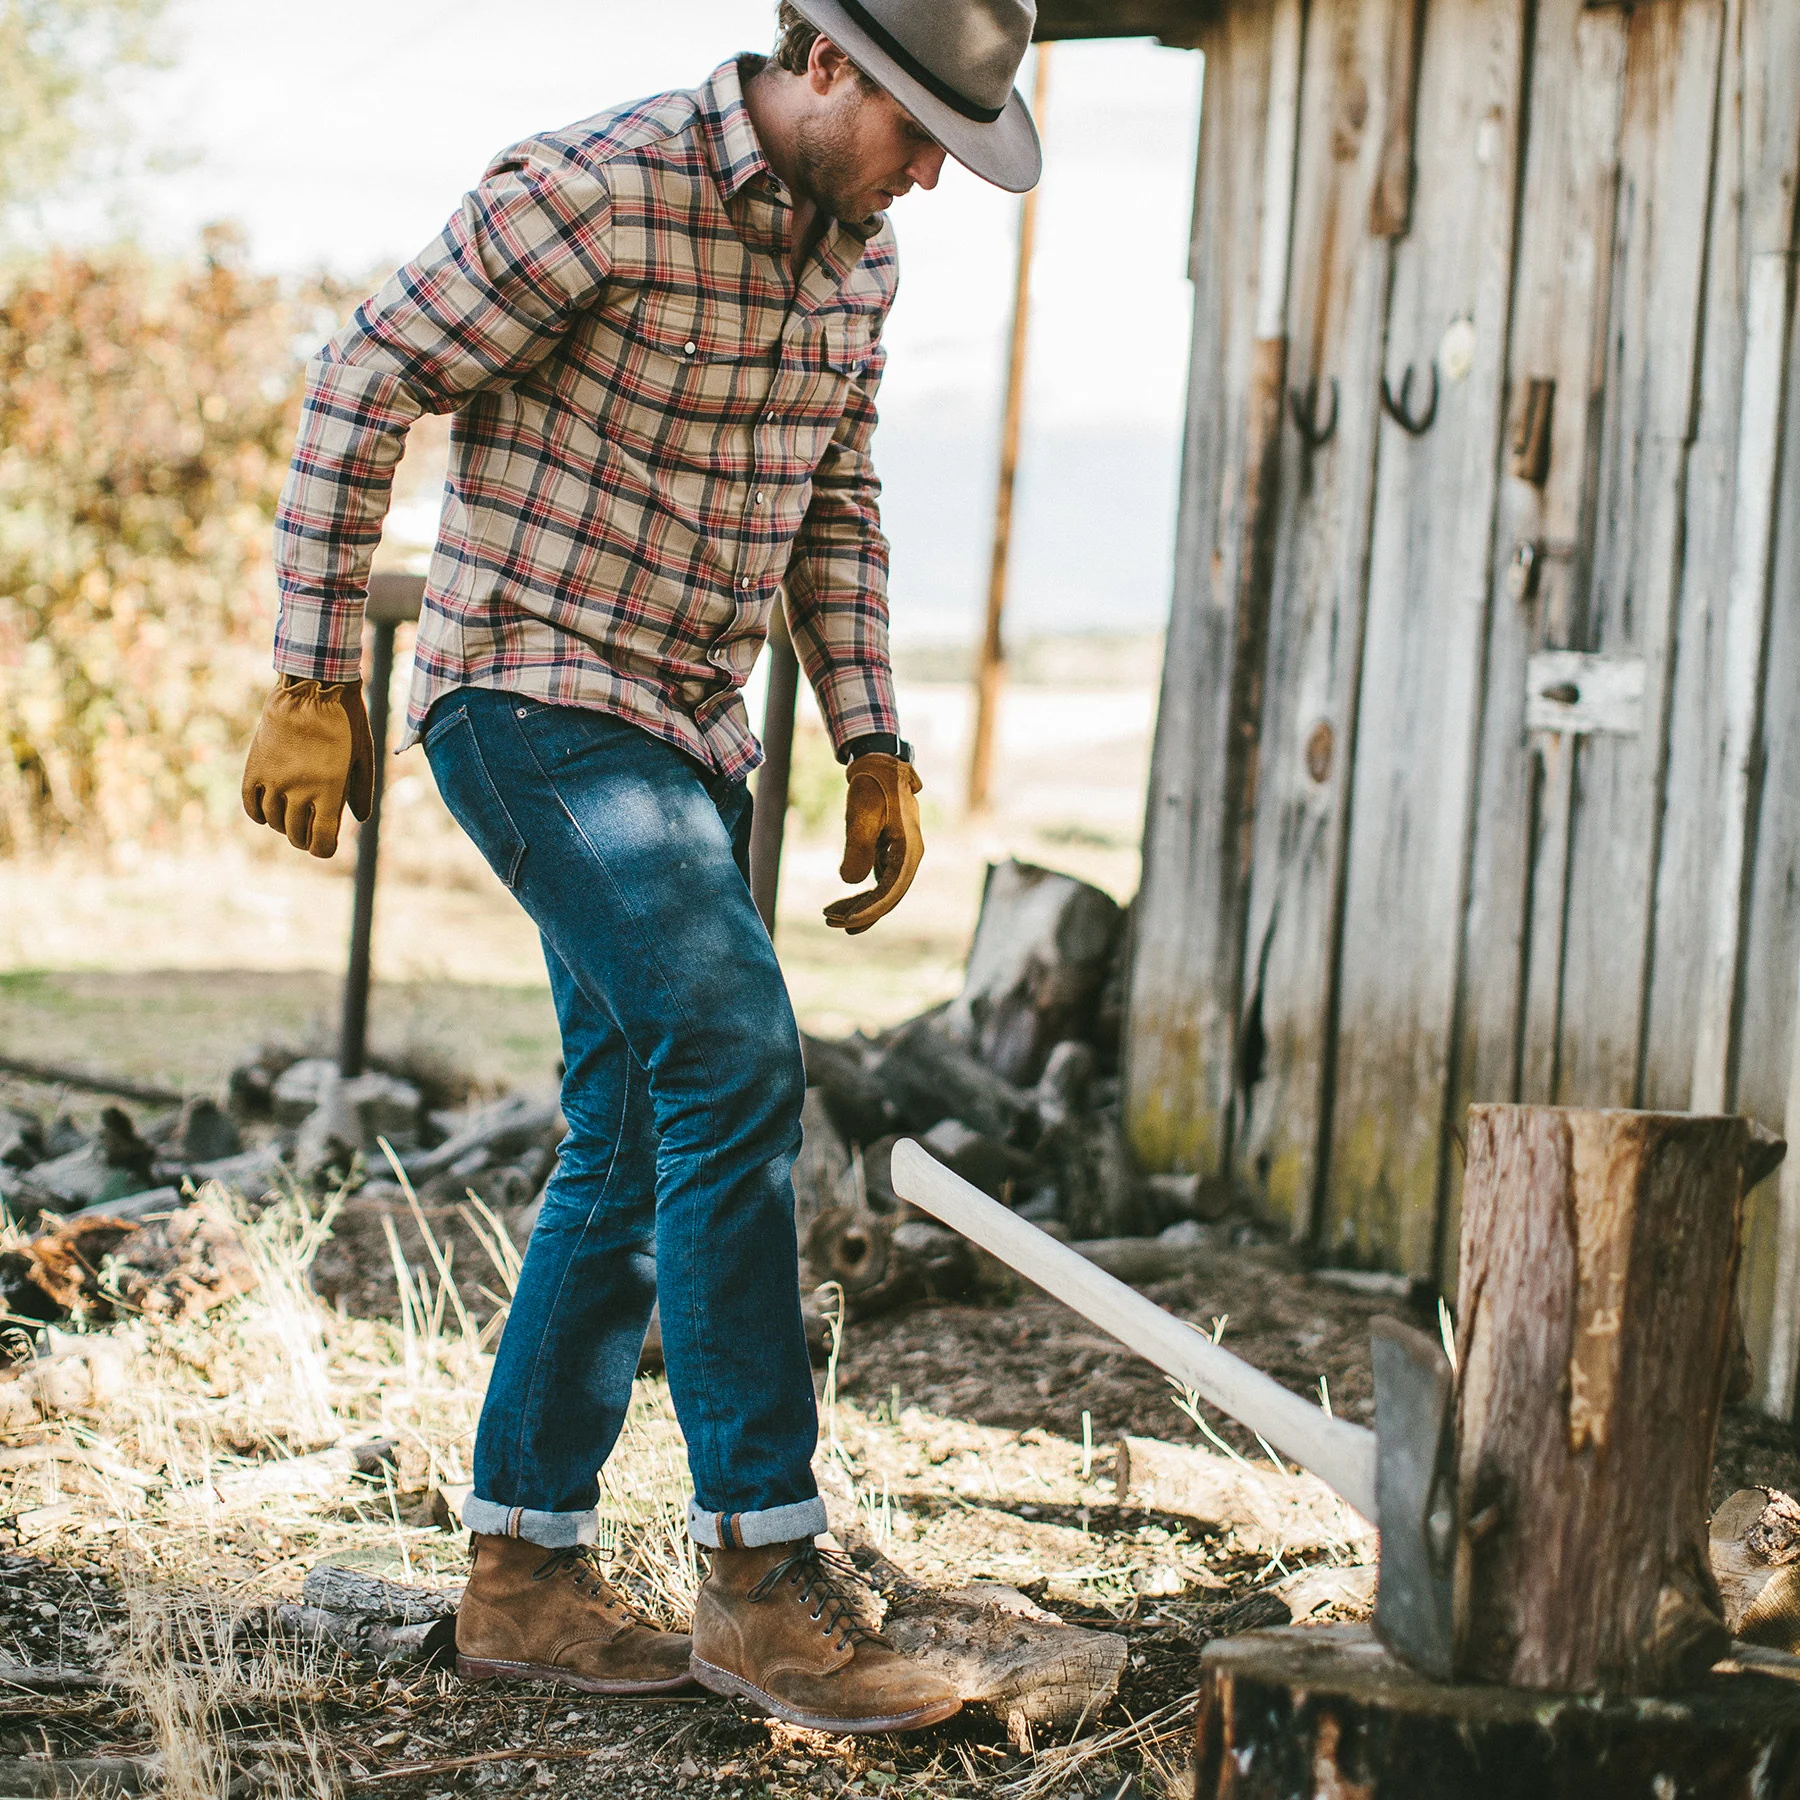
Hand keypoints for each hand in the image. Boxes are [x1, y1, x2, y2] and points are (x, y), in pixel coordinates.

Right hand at [241, 675, 374, 858]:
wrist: (311, 689)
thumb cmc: (345, 722)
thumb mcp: (362, 756)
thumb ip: (361, 791)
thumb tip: (359, 820)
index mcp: (330, 790)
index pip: (321, 840)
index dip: (323, 849)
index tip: (324, 847)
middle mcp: (300, 790)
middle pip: (297, 834)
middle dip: (304, 840)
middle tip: (309, 835)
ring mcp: (275, 780)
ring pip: (274, 821)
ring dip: (283, 827)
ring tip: (291, 821)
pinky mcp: (256, 768)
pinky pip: (251, 804)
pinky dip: (259, 814)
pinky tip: (268, 814)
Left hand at [824, 753, 923, 934]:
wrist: (879, 764)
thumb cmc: (872, 787)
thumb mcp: (862, 815)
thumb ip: (857, 850)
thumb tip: (850, 882)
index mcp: (909, 850)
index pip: (890, 890)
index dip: (868, 910)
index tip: (844, 921)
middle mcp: (909, 856)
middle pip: (888, 896)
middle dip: (861, 913)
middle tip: (830, 922)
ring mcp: (901, 855)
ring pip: (883, 891)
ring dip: (859, 905)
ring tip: (830, 916)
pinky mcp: (890, 852)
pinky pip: (878, 880)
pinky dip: (861, 892)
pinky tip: (844, 900)